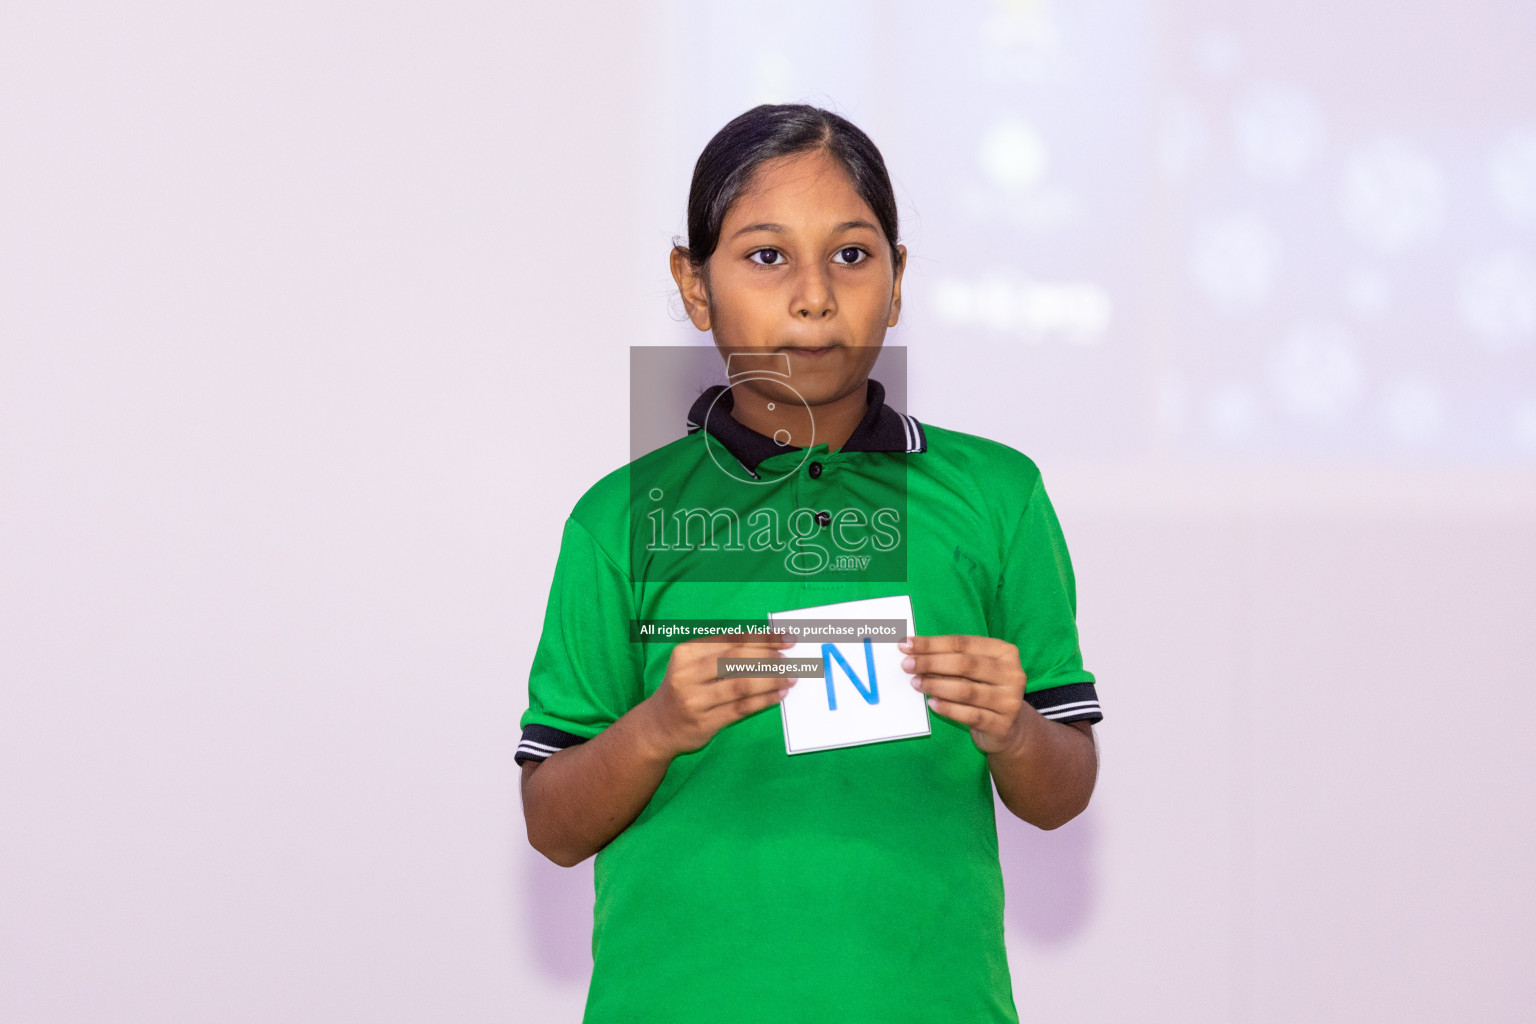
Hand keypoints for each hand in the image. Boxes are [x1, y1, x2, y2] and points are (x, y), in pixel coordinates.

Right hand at [640, 632, 797, 758]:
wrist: (659, 726)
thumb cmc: (685, 689)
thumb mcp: (694, 664)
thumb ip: (723, 653)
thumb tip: (768, 645)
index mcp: (687, 652)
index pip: (732, 640)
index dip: (763, 638)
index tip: (787, 638)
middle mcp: (688, 674)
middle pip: (737, 660)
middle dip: (769, 657)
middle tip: (791, 659)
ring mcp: (695, 699)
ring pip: (741, 684)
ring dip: (771, 679)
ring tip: (791, 676)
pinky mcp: (705, 722)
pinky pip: (741, 708)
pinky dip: (764, 700)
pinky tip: (779, 695)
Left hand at [900, 634, 1034, 755]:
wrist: (1007, 727)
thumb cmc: (984, 689)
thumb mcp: (974, 671)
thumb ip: (950, 659)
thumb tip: (914, 651)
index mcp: (1004, 652)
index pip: (963, 643)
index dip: (932, 643)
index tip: (906, 645)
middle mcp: (1012, 674)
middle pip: (965, 664)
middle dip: (931, 663)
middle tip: (907, 665)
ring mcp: (1009, 700)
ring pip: (966, 690)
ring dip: (936, 686)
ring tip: (916, 683)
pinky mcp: (1001, 724)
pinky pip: (970, 715)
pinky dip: (948, 708)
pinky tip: (932, 703)